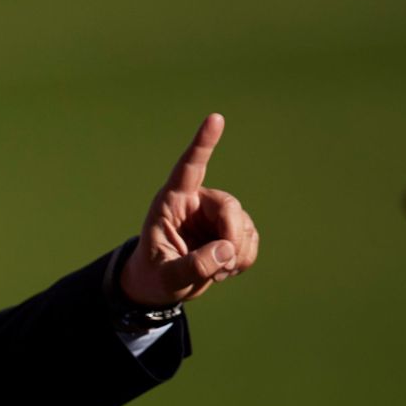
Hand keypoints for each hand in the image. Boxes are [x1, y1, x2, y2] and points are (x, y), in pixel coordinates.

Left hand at [119, 113, 258, 305]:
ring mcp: (216, 216)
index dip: (203, 143)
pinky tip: (224, 269)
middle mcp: (196, 203)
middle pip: (229, 206)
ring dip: (236, 254)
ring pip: (244, 225)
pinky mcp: (231, 231)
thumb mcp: (166, 277)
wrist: (162, 287)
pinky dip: (243, 259)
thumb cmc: (154, 275)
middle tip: (222, 266)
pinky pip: (251, 241)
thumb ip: (192, 266)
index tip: (215, 118)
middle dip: (231, 236)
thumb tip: (227, 250)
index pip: (189, 168)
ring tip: (213, 272)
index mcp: (171, 203)